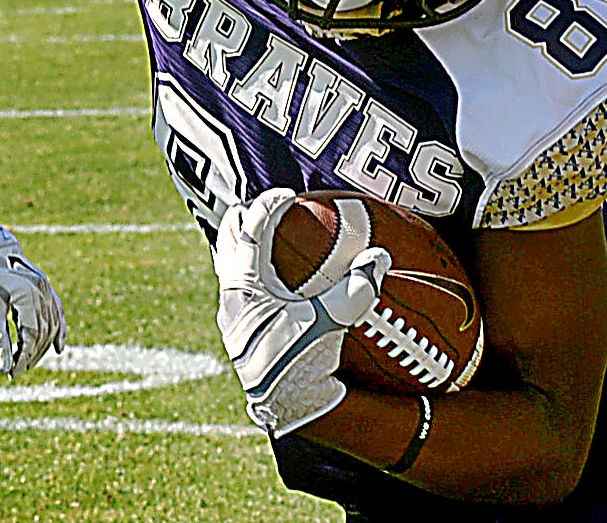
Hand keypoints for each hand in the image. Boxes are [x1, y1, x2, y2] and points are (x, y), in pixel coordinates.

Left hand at [0, 224, 65, 376]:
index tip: (12, 372)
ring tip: (28, 362)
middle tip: (16, 370)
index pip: (31, 335)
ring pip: (51, 325)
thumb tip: (4, 368)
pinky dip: (58, 330)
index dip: (23, 357)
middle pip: (44, 332)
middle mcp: (42, 291)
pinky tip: (58, 348)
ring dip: (41, 347)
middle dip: (31, 355)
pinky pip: (57, 312)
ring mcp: (47, 288)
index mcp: (28, 295)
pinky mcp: (46, 287)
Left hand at [214, 189, 388, 436]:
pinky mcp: (238, 333)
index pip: (250, 233)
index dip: (267, 208)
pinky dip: (251, 275)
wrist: (283, 409)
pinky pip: (238, 290)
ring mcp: (230, 316)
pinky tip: (273, 283)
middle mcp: (230, 297)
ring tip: (262, 235)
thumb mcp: (330, 324)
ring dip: (243, 246)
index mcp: (244, 287)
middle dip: (243, 219)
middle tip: (263, 206)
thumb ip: (354, 289)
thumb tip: (379, 255)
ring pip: (228, 266)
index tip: (286, 196)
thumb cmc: (301, 365)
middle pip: (228, 242)